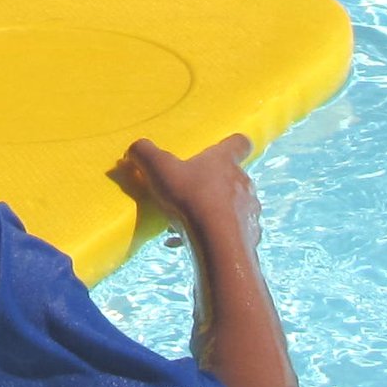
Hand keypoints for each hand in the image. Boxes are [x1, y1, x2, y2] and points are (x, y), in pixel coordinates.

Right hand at [112, 134, 262, 250]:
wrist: (219, 243)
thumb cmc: (191, 198)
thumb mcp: (158, 168)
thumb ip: (144, 153)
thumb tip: (135, 148)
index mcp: (224, 161)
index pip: (239, 143)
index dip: (231, 144)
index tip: (219, 150)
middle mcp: (242, 182)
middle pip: (232, 176)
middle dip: (211, 184)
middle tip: (186, 193)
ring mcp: (250, 210)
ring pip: (230, 206)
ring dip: (211, 211)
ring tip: (184, 221)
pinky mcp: (250, 236)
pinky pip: (229, 233)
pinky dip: (212, 235)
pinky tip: (186, 241)